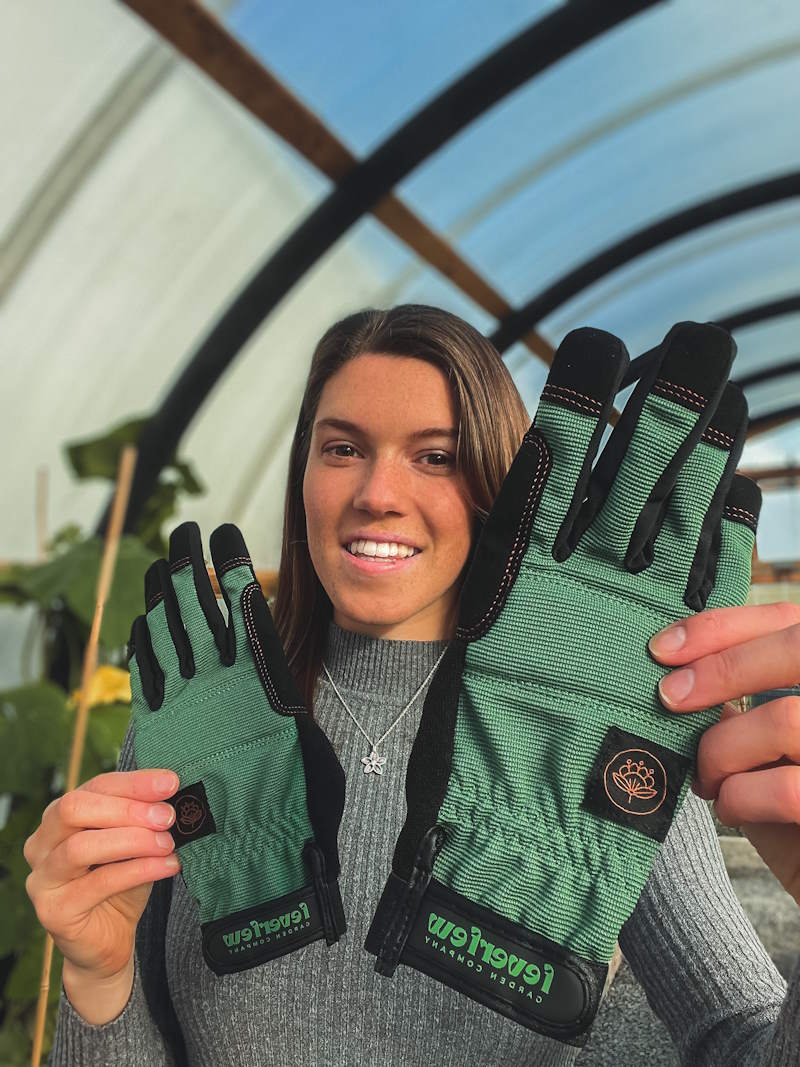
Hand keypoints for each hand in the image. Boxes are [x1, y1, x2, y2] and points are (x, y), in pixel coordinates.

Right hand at [24, 769, 181, 983]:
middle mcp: (41, 844)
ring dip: (133, 840)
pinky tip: (167, 866)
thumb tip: (172, 789)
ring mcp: (42, 878)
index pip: (95, 787)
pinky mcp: (53, 911)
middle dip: (128, 808)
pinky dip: (138, 870)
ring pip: (81, 846)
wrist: (109, 941)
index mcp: (59, 817)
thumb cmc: (122, 883)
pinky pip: (98, 883)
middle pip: (75, 809)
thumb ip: (143, 817)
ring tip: (168, 843)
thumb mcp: (134, 842)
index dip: (134, 783)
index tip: (171, 782)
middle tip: (167, 816)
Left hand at [649, 602, 799, 904]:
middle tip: (669, 696)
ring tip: (706, 776)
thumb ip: (741, 701)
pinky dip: (740, 796)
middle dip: (722, 667)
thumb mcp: (763, 744)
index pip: (791, 622)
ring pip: (785, 719)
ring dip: (722, 748)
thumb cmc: (789, 812)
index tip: (662, 648)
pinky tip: (729, 807)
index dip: (723, 626)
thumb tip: (677, 666)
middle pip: (799, 647)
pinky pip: (788, 789)